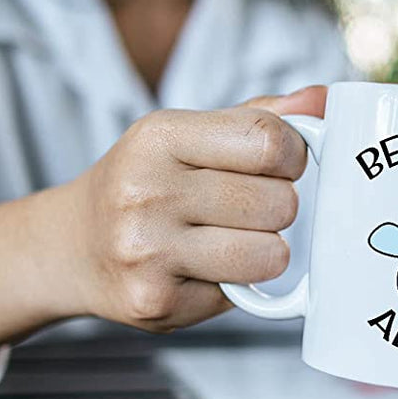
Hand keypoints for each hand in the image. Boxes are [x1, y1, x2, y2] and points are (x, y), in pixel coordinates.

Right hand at [56, 85, 326, 331]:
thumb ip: (260, 118)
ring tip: (230, 240)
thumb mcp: (190, 136)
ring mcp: (146, 249)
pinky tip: (199, 270)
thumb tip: (325, 99)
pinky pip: (241, 295)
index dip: (293, 156)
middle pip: (277, 202)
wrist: (72, 246)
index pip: (268, 141)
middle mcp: (146, 191)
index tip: (280, 166)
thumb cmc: (148, 184)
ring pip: (269, 254)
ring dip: (265, 251)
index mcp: (160, 136)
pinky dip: (235, 286)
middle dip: (278, 207)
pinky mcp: (154, 300)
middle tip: (246, 209)